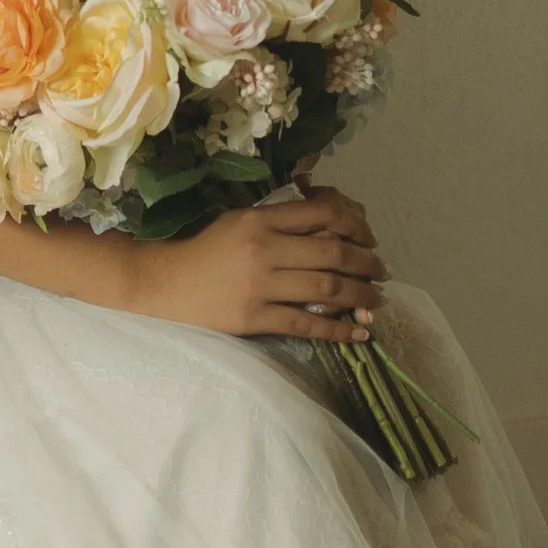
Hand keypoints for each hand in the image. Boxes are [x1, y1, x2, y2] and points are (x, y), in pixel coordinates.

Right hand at [134, 185, 386, 340]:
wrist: (166, 284)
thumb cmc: (207, 249)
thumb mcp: (241, 220)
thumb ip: (282, 219)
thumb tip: (335, 223)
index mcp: (262, 219)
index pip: (324, 214)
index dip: (357, 225)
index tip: (369, 238)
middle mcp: (264, 249)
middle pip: (334, 253)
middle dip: (367, 263)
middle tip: (382, 272)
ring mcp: (260, 286)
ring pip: (327, 289)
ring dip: (361, 296)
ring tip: (377, 301)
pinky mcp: (254, 318)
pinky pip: (306, 324)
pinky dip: (338, 330)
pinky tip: (358, 333)